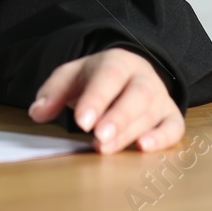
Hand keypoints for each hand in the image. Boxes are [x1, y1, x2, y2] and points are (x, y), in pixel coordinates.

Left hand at [27, 47, 182, 153]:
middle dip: (118, 117)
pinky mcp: (170, 115)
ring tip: (107, 148)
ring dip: (130, 133)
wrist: (127, 72)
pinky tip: (144, 148)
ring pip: (151, 113)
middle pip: (137, 94)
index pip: (108, 77)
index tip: (82, 122)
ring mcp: (160, 97)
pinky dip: (163, 138)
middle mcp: (142, 77)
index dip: (96, 99)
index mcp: (116, 62)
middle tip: (99, 137)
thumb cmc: (96, 78)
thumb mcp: (71, 77)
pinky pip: (174, 127)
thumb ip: (53, 92)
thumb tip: (37, 112)